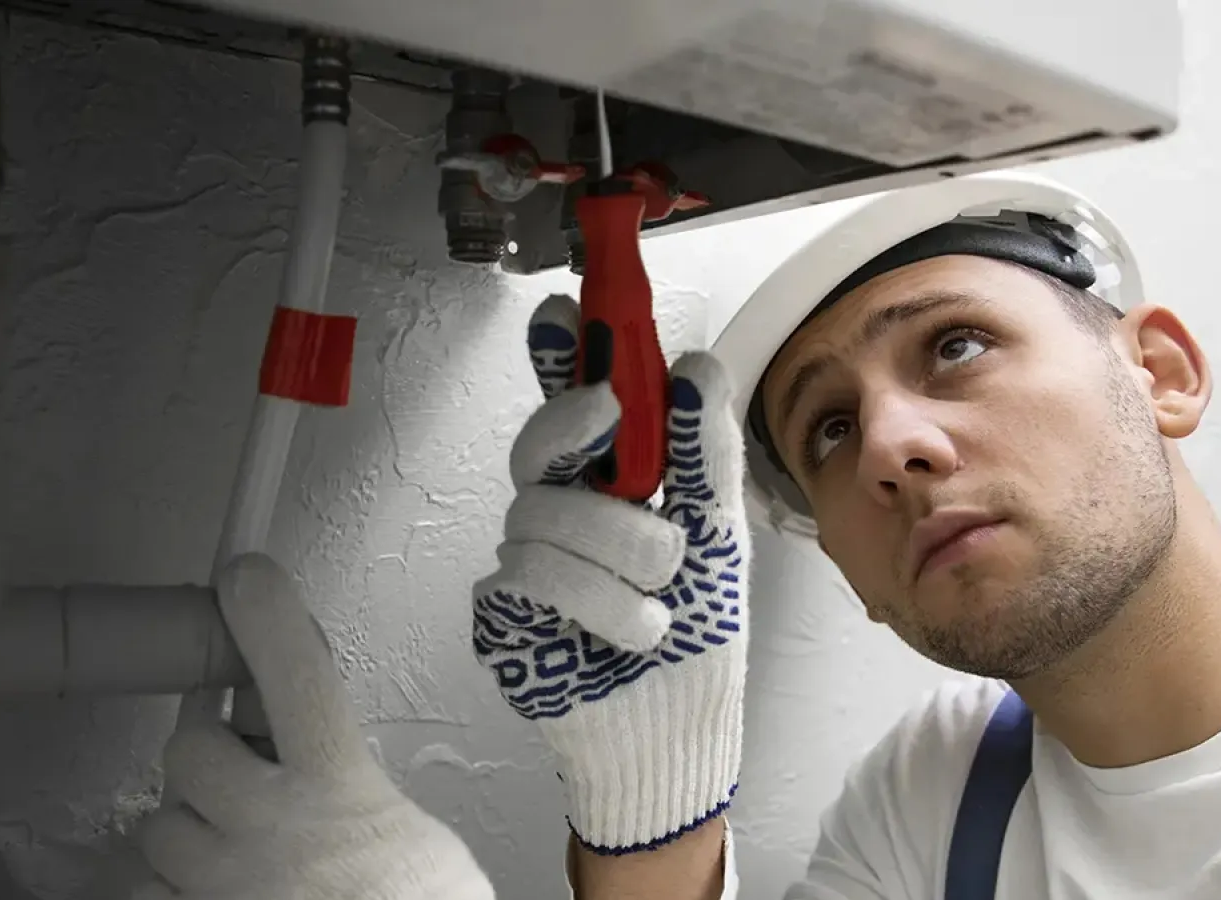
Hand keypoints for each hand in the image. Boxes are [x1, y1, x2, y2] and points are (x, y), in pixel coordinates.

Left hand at [131, 553, 494, 899]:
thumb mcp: (403, 829)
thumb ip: (347, 781)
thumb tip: (304, 753)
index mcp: (341, 792)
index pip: (298, 676)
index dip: (267, 615)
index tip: (246, 575)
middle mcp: (273, 832)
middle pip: (192, 748)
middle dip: (212, 756)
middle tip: (246, 778)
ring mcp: (223, 888)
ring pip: (162, 825)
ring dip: (191, 829)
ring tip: (244, 856)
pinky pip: (152, 892)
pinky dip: (182, 890)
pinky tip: (229, 896)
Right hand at [472, 294, 750, 853]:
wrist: (679, 728)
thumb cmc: (697, 630)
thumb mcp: (719, 532)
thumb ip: (702, 454)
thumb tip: (695, 369)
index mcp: (608, 481)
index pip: (572, 403)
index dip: (560, 356)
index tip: (566, 314)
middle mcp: (560, 511)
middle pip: (538, 441)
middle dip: (577, 425)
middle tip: (610, 412)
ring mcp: (524, 559)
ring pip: (545, 512)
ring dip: (622, 552)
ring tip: (662, 595)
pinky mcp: (502, 612)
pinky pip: (534, 576)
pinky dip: (602, 603)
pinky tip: (633, 630)